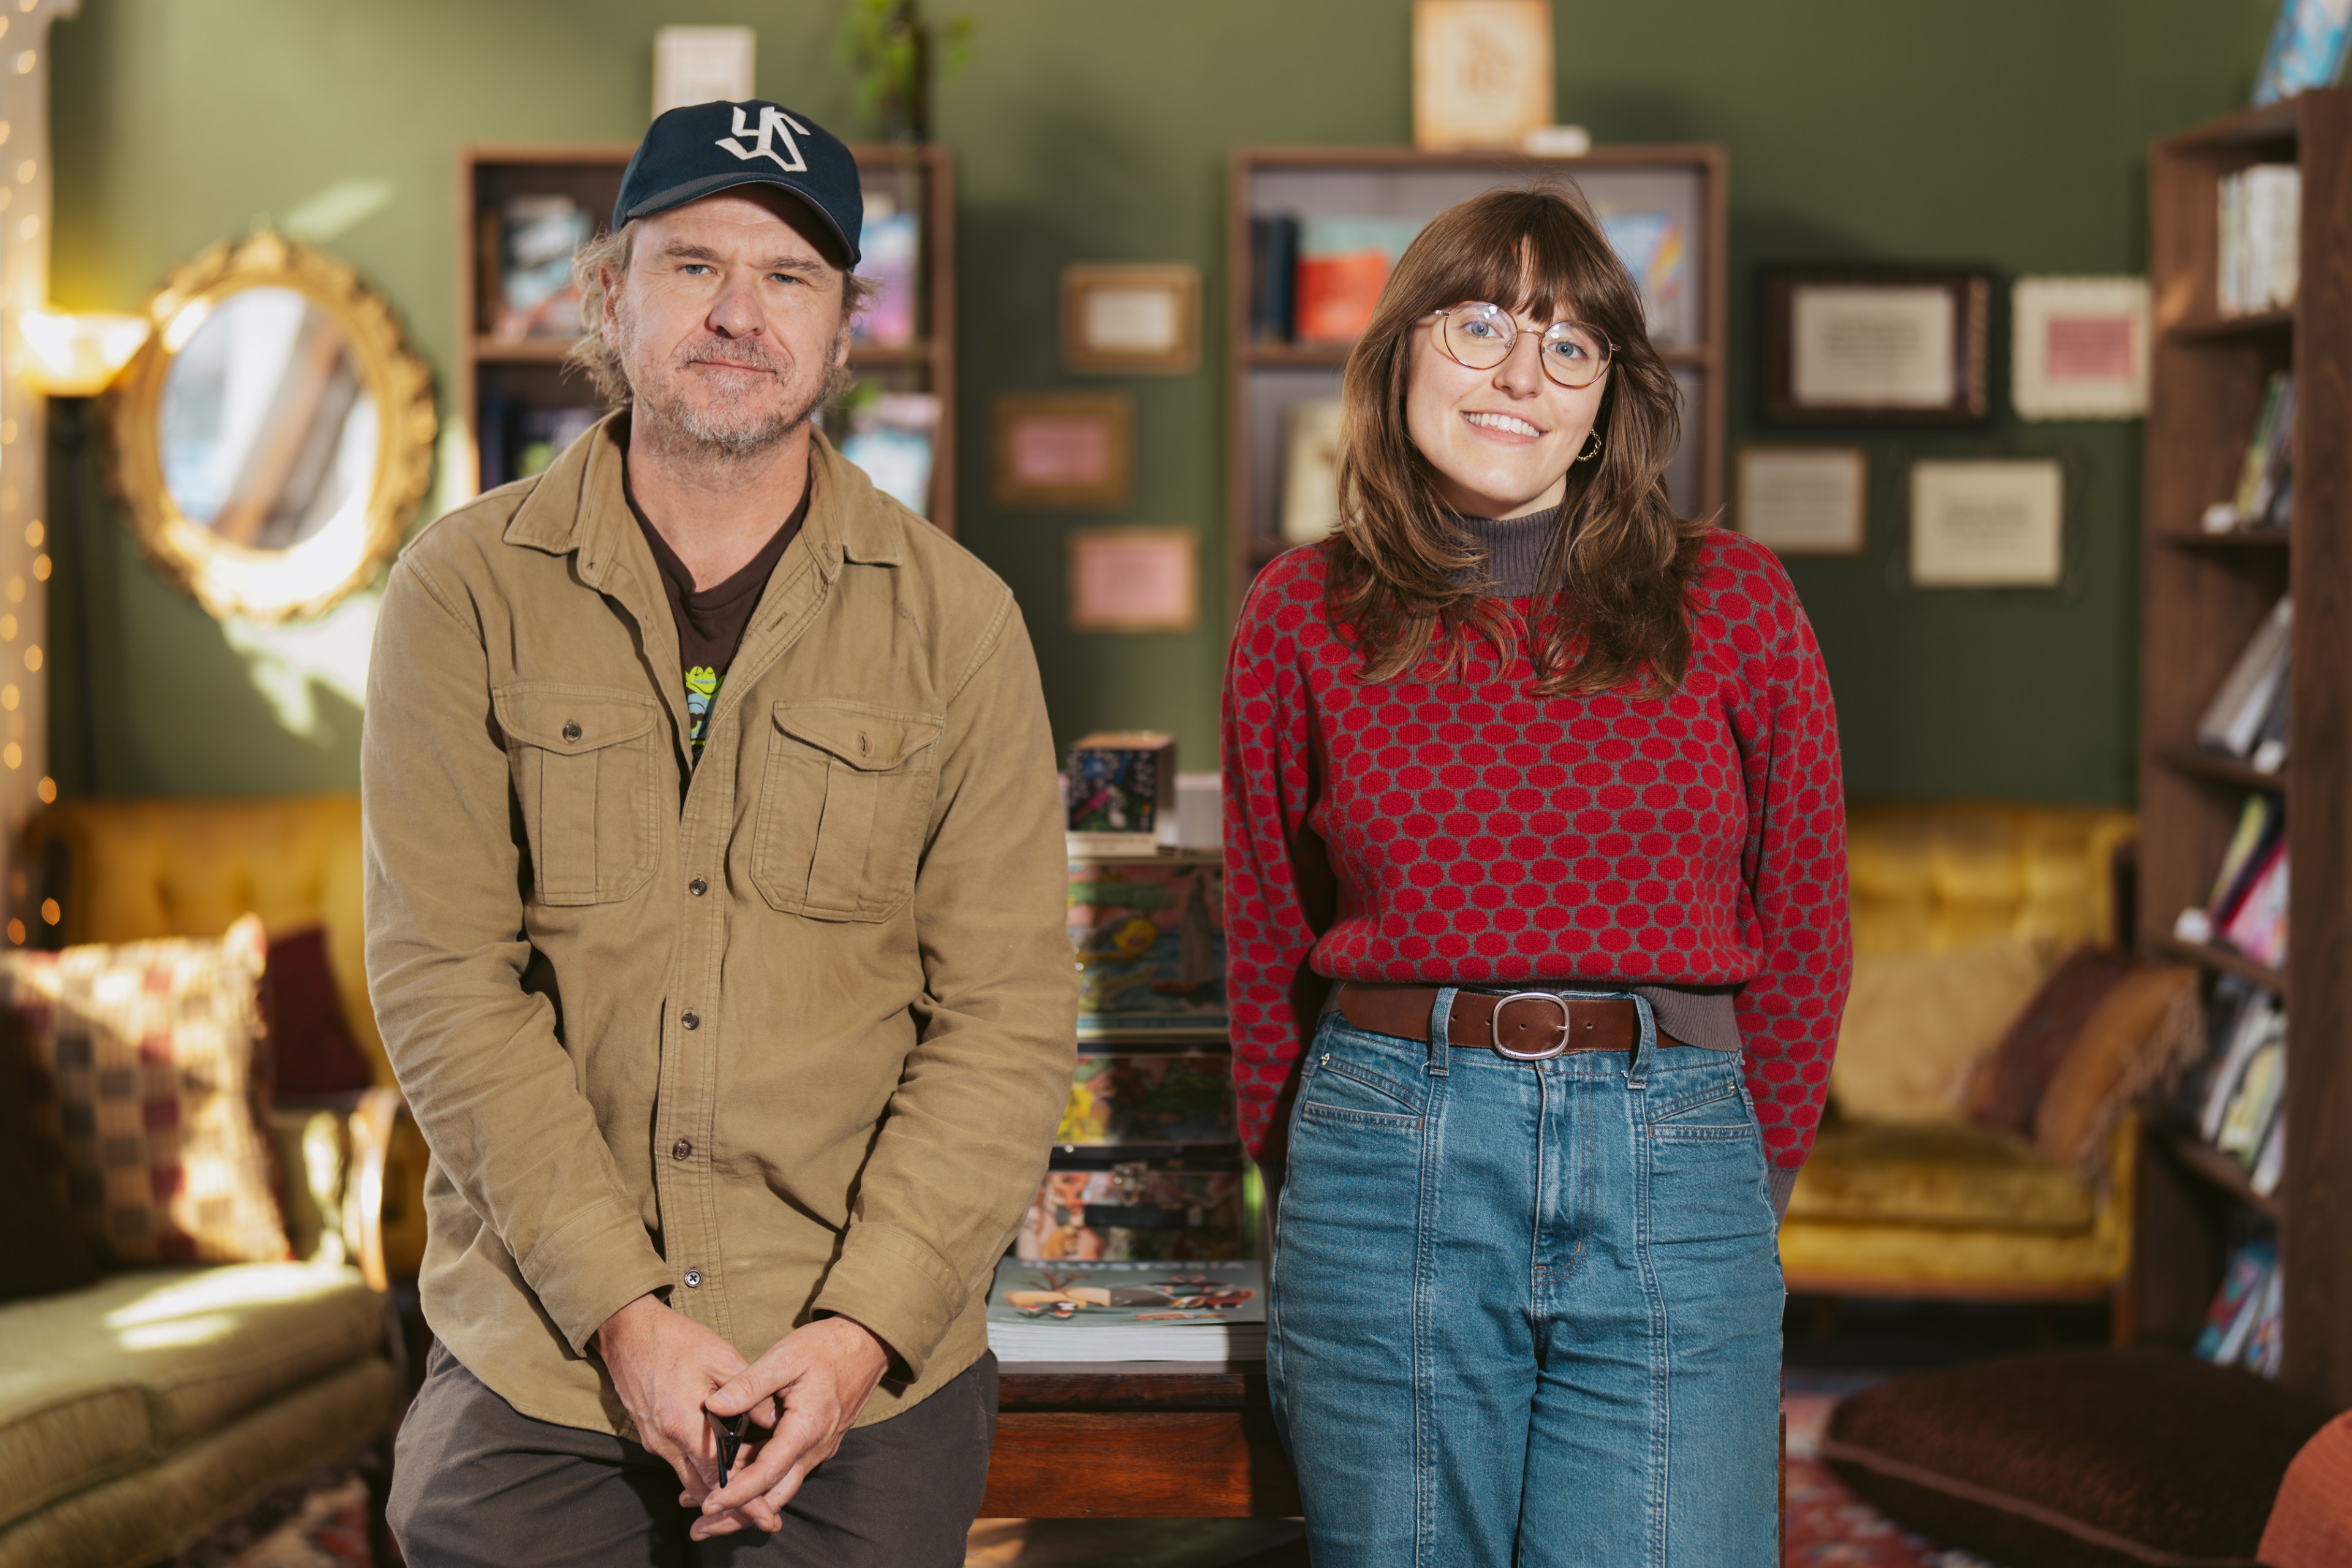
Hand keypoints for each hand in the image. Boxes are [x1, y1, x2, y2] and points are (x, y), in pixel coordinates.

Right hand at [594, 1293, 748, 1509]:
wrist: (629, 1332)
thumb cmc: (677, 1341)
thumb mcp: (723, 1359)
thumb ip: (750, 1395)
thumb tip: (775, 1422)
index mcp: (682, 1423)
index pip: (718, 1476)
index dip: (746, 1498)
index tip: (767, 1515)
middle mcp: (664, 1441)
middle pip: (704, 1487)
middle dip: (735, 1502)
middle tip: (766, 1511)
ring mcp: (654, 1442)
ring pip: (690, 1478)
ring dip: (718, 1486)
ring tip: (751, 1490)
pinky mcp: (651, 1436)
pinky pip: (680, 1463)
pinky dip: (702, 1469)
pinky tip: (724, 1464)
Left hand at [688, 1316, 891, 1538]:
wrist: (866, 1345)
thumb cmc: (827, 1348)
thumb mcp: (784, 1357)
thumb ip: (747, 1384)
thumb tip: (713, 1406)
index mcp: (806, 1429)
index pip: (767, 1473)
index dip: (737, 1493)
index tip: (708, 1503)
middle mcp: (815, 1448)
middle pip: (774, 1498)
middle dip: (738, 1516)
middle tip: (702, 1526)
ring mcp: (817, 1450)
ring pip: (781, 1490)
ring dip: (748, 1505)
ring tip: (712, 1512)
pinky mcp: (816, 1445)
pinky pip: (787, 1474)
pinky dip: (761, 1485)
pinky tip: (736, 1481)